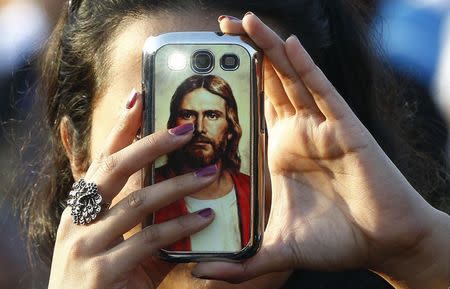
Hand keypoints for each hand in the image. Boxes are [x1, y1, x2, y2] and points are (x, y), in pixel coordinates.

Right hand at [48, 91, 217, 288]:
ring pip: (139, 202)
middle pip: (115, 169)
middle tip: (185, 129)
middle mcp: (78, 219)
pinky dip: (181, 227)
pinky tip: (206, 217)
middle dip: (151, 144)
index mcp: (81, 207)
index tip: (138, 98)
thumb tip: (183, 200)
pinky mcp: (102, 270)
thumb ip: (143, 222)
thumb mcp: (118, 244)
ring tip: (210, 173)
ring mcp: (86, 245)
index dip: (120, 128)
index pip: (101, 158)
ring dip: (179, 185)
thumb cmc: (102, 278)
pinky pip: (149, 239)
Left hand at [193, 13, 448, 288]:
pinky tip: (288, 44)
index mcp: (280, 152)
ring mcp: (321, 127)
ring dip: (268, 49)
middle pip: (267, 84)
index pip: (250, 111)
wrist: (383, 243)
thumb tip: (200, 275)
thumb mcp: (278, 250)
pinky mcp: (345, 128)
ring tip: (242, 23)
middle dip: (244, 55)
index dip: (231, 88)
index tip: (203, 70)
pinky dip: (306, 66)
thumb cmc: (337, 241)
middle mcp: (298, 133)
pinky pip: (323, 91)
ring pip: (291, 78)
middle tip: (217, 30)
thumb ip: (242, 263)